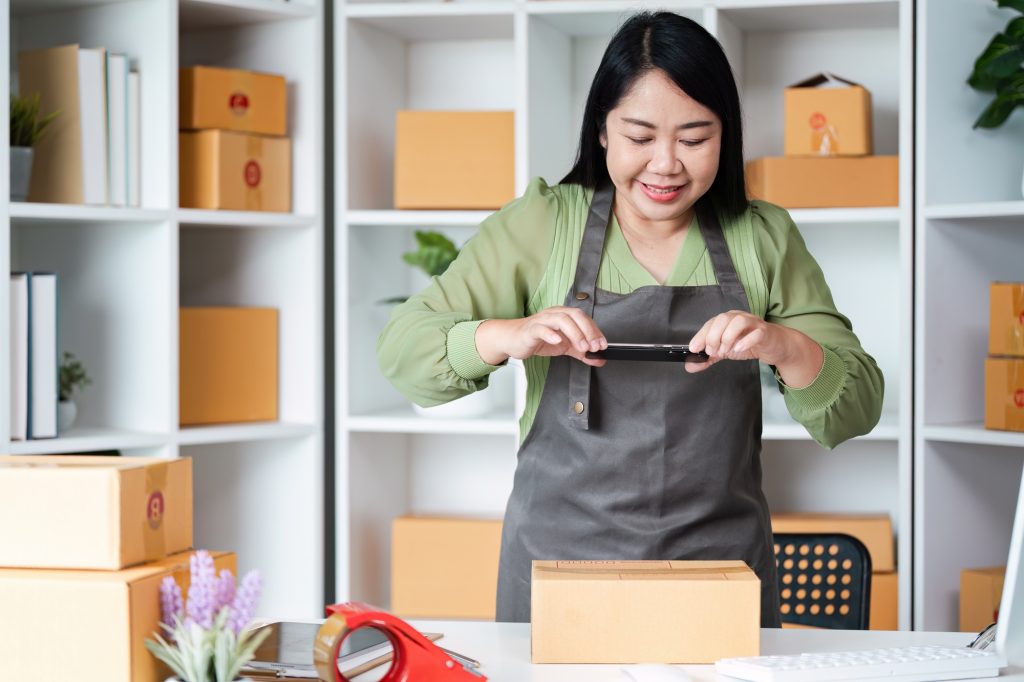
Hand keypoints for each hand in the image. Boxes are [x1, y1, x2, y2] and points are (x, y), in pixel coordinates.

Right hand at [476, 307, 607, 366]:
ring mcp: (543, 320)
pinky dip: (550, 334)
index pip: (584, 318)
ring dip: (575, 333)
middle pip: (575, 315)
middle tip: (594, 347)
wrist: (514, 340)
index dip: (595, 331)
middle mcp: (555, 314)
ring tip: (581, 347)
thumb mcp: (565, 346)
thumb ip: (582, 352)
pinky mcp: (531, 329)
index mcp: (565, 315)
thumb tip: (600, 360)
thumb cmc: (539, 339)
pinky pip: (541, 329)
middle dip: (588, 331)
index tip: (602, 345)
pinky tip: (557, 340)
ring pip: (561, 320)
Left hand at [686, 310, 822, 387]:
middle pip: (722, 319)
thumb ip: (708, 358)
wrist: (775, 346)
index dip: (701, 335)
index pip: (710, 323)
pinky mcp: (765, 332)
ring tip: (726, 352)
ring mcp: (753, 323)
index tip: (694, 349)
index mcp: (727, 320)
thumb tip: (690, 366)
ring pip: (738, 322)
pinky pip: (756, 333)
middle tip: (714, 352)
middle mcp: (738, 317)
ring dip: (728, 337)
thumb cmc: (748, 344)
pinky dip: (745, 341)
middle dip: (713, 337)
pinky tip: (739, 349)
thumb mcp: (725, 350)